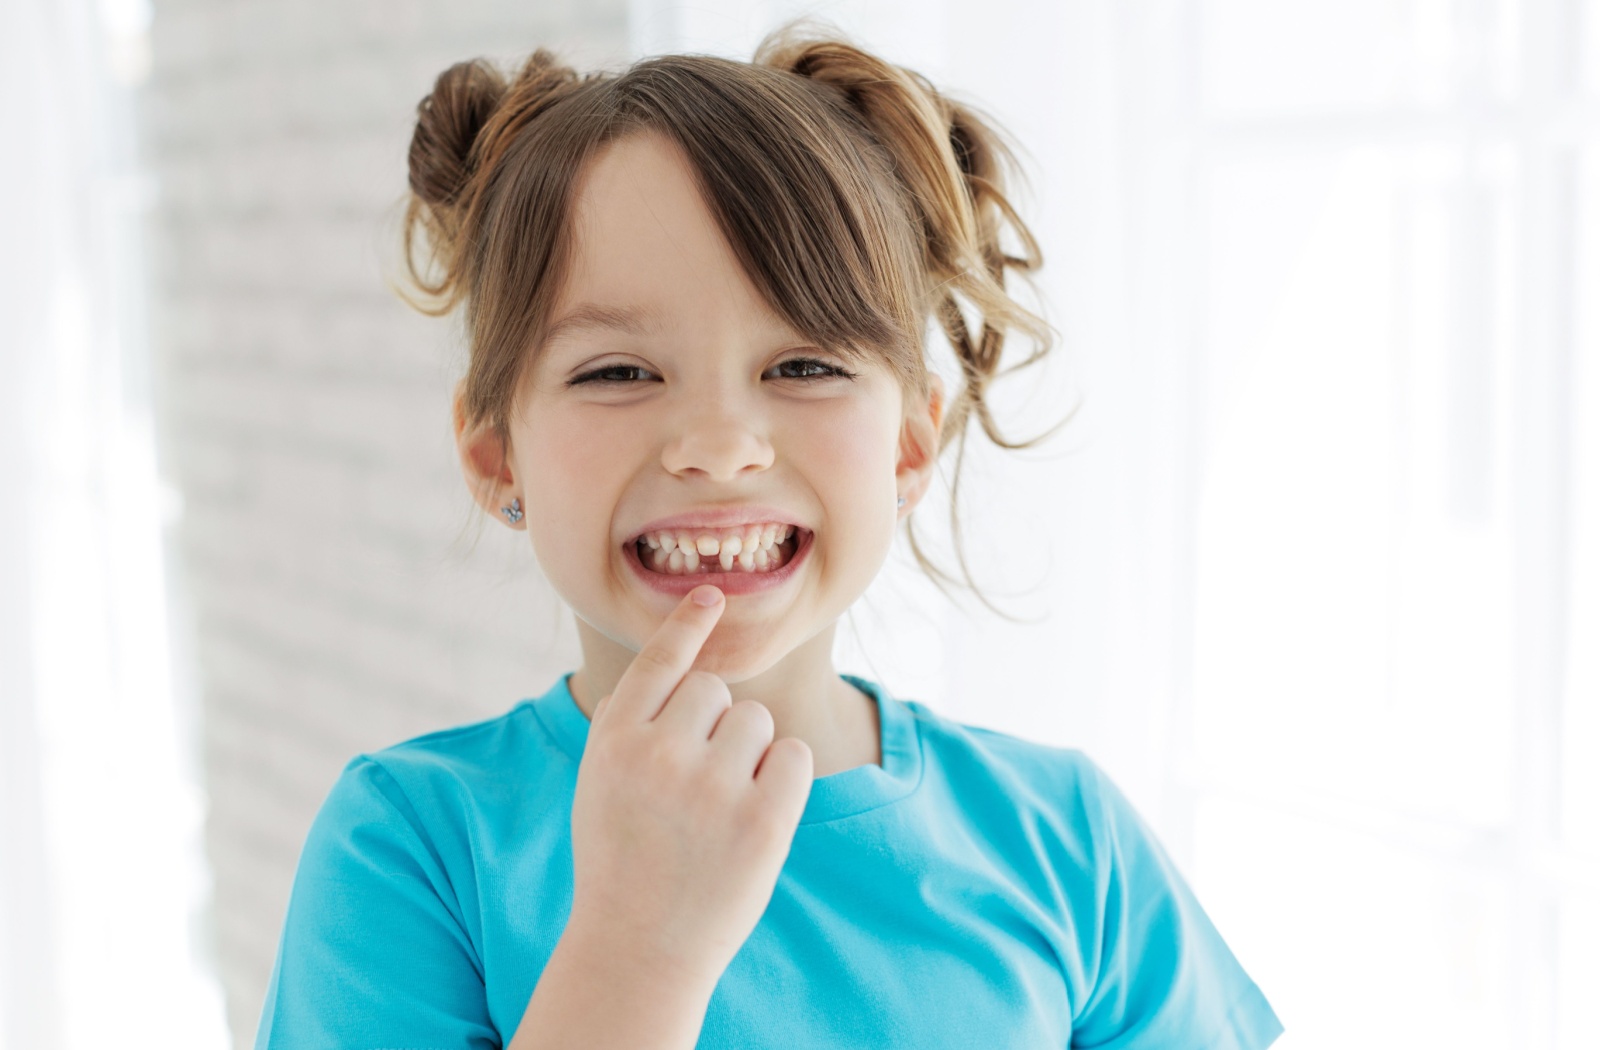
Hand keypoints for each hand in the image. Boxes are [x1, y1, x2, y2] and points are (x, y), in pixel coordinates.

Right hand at [565, 585, 813, 989]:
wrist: (639, 949)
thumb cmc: (622, 859)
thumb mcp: (601, 785)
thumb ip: (628, 726)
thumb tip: (676, 662)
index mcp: (613, 742)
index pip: (659, 663)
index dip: (688, 625)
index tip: (712, 594)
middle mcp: (658, 755)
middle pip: (715, 691)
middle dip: (716, 726)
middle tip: (694, 789)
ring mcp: (711, 788)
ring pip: (756, 720)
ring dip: (749, 754)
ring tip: (718, 810)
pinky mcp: (761, 820)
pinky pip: (793, 756)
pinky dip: (782, 778)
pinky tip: (755, 817)